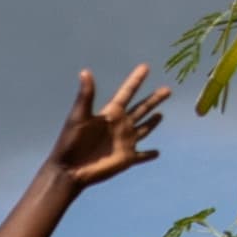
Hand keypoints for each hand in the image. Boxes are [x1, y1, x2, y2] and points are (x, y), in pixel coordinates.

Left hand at [46, 65, 166, 189]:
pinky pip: (142, 156)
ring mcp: (125, 141)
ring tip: (160, 115)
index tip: (145, 67)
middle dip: (154, 99)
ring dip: (152, 122)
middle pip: (142, 108)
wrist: (69, 169)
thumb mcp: (79, 116)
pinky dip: (149, 155)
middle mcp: (120, 125)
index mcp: (110, 113)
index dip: (136, 79)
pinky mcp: (127, 158)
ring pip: (144, 128)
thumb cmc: (70, 142)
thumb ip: (86, 95)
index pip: (127, 92)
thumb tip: (85, 71)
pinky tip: (157, 153)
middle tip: (167, 89)